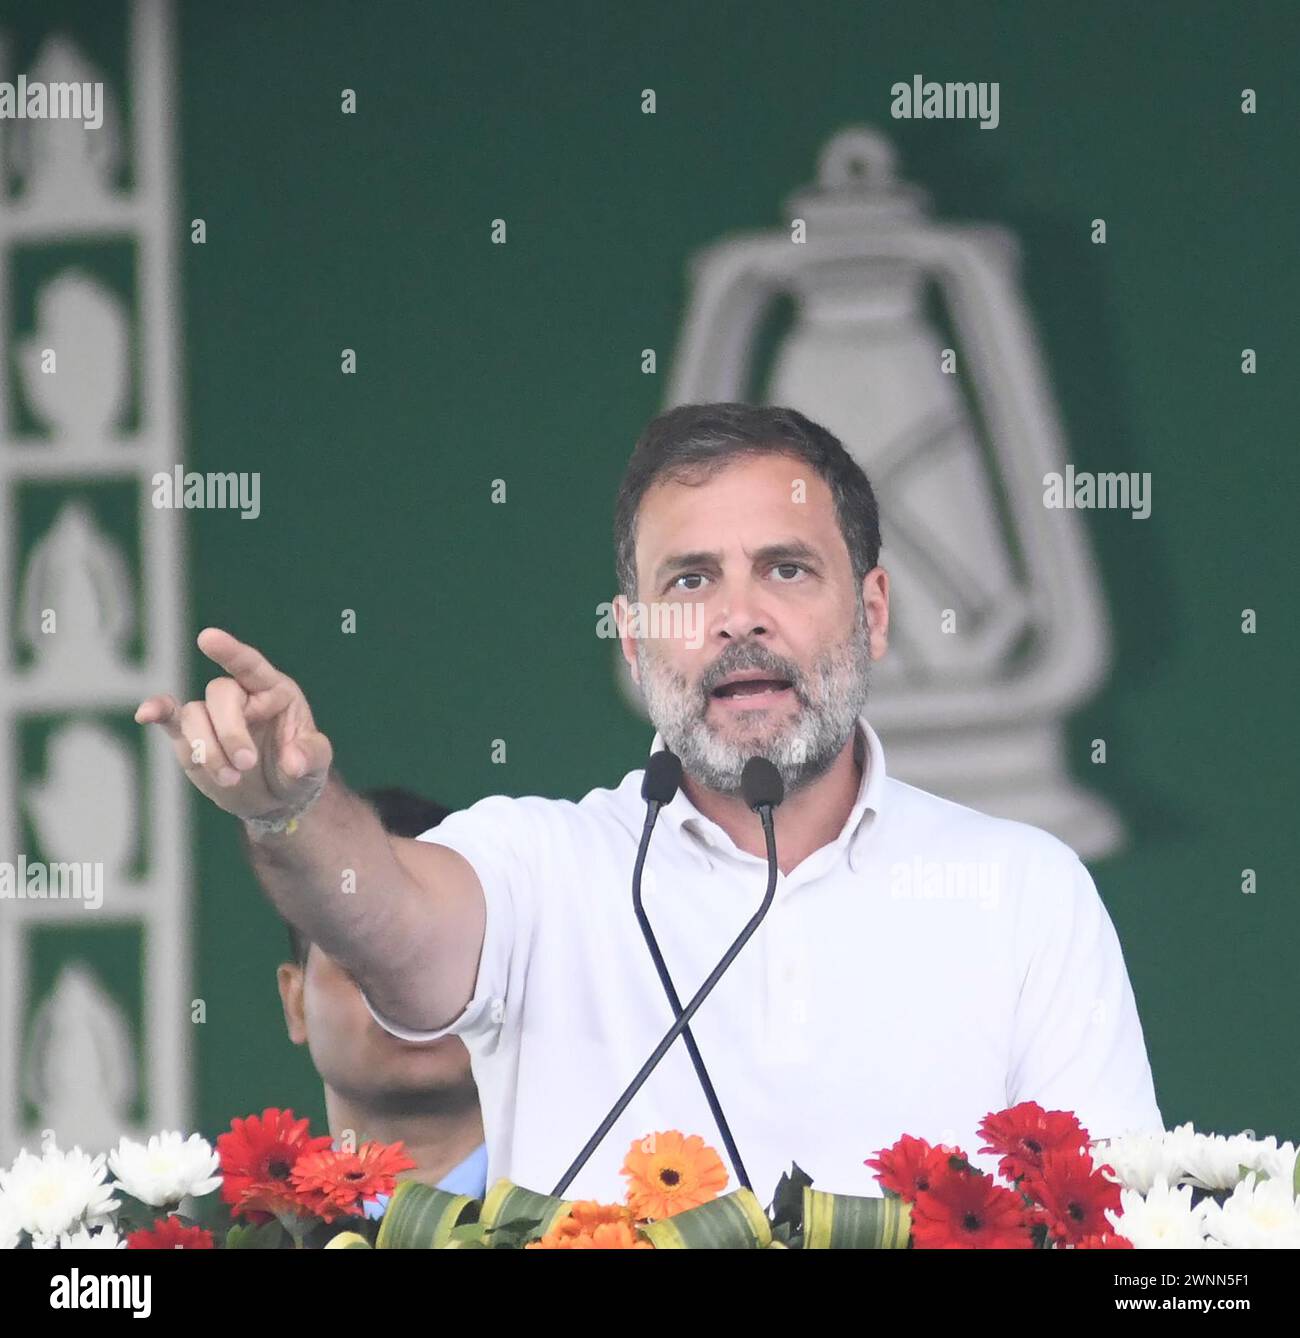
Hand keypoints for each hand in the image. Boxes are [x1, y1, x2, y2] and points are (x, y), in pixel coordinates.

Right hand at [135, 627, 333, 819]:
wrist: (274, 797)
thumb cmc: (298, 770)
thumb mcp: (316, 764)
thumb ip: (309, 757)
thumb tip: (293, 762)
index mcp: (274, 691)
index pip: (250, 665)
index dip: (230, 652)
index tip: (207, 638)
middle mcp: (241, 695)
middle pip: (221, 695)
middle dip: (230, 732)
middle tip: (246, 764)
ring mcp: (212, 714)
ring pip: (195, 715)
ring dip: (208, 749)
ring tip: (231, 779)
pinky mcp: (189, 736)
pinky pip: (171, 717)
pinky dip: (157, 712)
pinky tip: (145, 714)